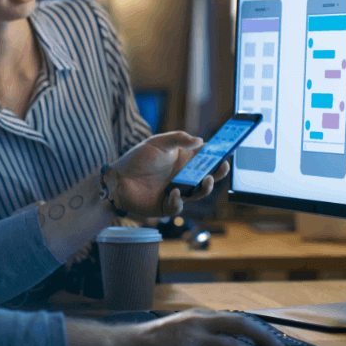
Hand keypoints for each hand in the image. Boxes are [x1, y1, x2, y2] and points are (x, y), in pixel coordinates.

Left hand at [109, 131, 229, 218]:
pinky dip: (178, 201)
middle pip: (208, 177)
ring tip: (205, 180)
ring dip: (205, 188)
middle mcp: (184, 177)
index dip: (219, 155)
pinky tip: (174, 193)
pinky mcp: (166, 206)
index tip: (227, 151)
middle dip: (218, 173)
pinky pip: (177, 207)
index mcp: (185, 161)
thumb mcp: (157, 142)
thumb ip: (178, 139)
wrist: (117, 178)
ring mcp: (177, 192)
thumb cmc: (137, 158)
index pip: (207, 159)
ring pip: (198, 194)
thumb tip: (200, 141)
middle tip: (222, 166)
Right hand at [112, 308, 286, 345]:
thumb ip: (202, 336)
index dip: (257, 329)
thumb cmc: (151, 342)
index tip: (271, 339)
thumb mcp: (180, 329)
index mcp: (198, 315)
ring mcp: (192, 339)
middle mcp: (198, 323)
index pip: (235, 317)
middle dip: (264, 338)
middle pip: (241, 325)